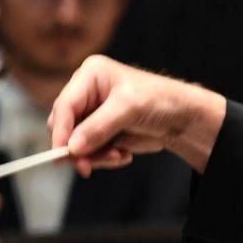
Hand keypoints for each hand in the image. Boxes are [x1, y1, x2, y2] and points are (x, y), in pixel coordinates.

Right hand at [48, 55, 226, 175]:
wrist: (182, 118)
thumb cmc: (160, 99)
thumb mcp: (129, 108)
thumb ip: (99, 127)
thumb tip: (73, 147)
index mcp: (90, 76)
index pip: (65, 105)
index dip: (61, 131)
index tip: (64, 153)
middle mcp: (87, 94)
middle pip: (64, 126)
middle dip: (78, 148)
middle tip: (88, 165)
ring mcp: (92, 115)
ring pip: (76, 144)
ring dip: (95, 156)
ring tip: (119, 156)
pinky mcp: (100, 132)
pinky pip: (90, 153)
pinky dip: (104, 159)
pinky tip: (123, 154)